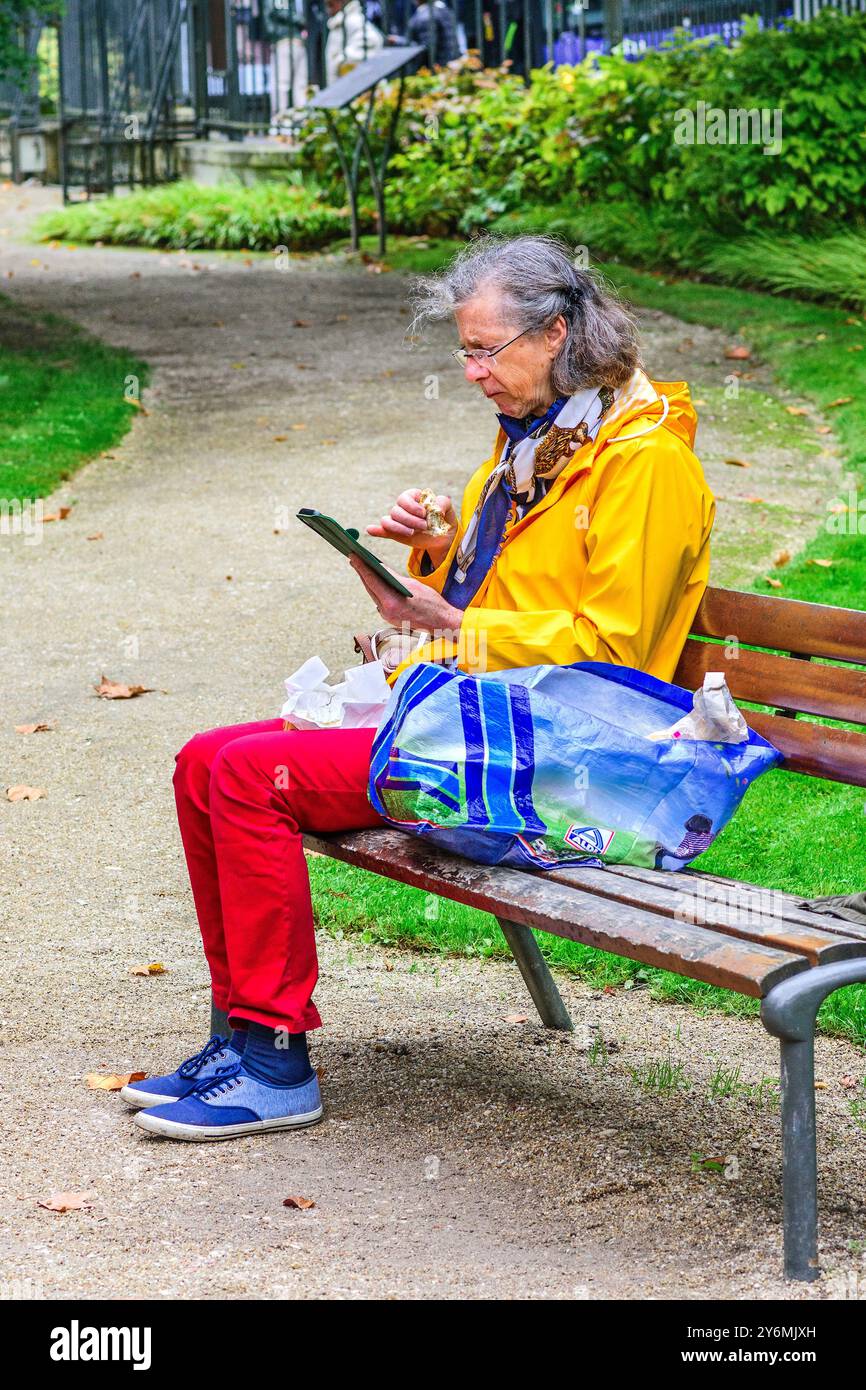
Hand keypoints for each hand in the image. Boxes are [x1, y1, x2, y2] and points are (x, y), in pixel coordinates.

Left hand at [348, 556, 462, 638]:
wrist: (441, 622)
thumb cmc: (432, 603)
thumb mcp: (412, 585)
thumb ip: (393, 577)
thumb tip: (379, 566)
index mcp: (391, 602)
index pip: (371, 580)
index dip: (361, 567)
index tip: (353, 556)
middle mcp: (386, 611)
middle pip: (370, 588)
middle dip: (362, 572)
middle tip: (354, 558)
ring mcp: (387, 616)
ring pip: (374, 595)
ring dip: (369, 581)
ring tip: (362, 567)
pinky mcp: (390, 618)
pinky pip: (380, 601)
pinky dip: (377, 590)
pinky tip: (376, 582)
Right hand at [366, 488, 457, 567]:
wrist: (443, 537)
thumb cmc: (444, 519)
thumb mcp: (448, 509)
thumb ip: (443, 503)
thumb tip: (435, 509)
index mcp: (413, 498)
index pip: (404, 498)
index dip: (412, 506)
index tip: (424, 514)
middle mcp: (403, 509)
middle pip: (395, 511)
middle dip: (409, 520)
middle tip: (424, 527)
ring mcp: (398, 521)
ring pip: (387, 521)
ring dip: (398, 527)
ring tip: (412, 533)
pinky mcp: (395, 534)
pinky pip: (382, 530)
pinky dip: (376, 530)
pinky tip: (371, 530)